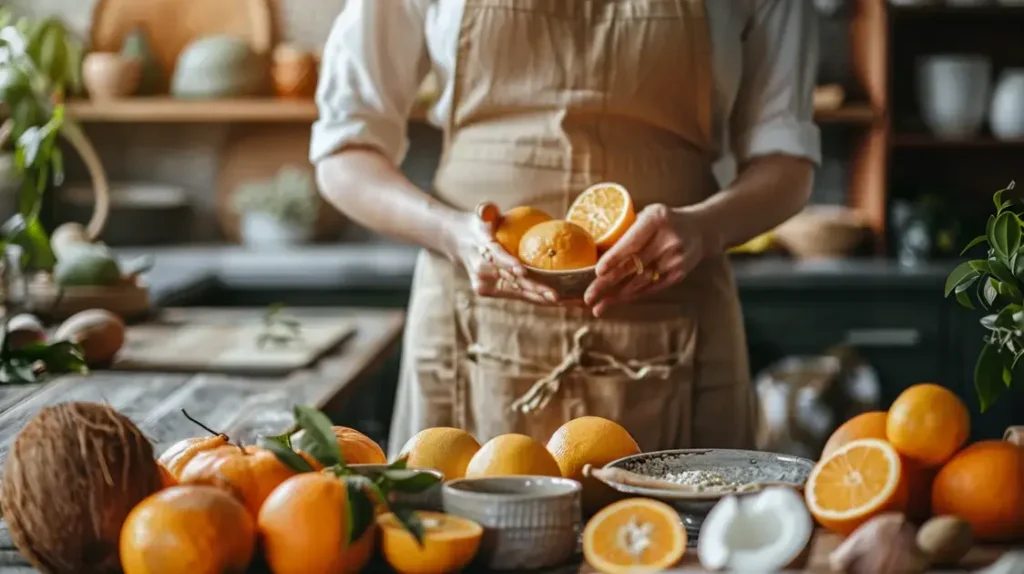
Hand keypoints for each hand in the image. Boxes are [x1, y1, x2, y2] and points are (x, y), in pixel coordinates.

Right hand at [446, 202, 558, 304]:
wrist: (459, 242)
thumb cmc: (479, 225)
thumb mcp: (481, 214)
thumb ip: (485, 210)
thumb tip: (487, 209)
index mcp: (481, 252)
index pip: (496, 258)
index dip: (509, 264)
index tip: (523, 270)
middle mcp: (482, 273)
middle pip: (512, 282)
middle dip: (534, 289)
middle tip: (556, 295)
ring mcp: (486, 286)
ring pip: (518, 293)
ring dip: (541, 299)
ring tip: (564, 303)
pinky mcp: (493, 293)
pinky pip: (519, 296)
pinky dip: (538, 299)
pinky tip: (560, 303)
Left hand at [584, 204, 711, 315]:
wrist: (701, 229)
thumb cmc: (664, 221)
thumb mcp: (648, 215)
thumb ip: (627, 230)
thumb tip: (593, 249)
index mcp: (657, 219)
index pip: (632, 242)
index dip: (614, 258)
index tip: (598, 271)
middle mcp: (668, 240)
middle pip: (633, 265)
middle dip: (608, 283)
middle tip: (588, 297)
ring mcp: (676, 259)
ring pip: (640, 281)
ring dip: (617, 296)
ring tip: (598, 306)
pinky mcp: (679, 274)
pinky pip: (651, 288)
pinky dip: (632, 295)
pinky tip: (617, 301)